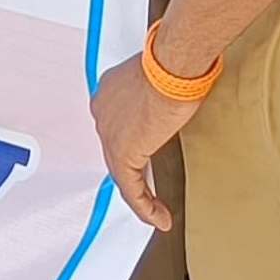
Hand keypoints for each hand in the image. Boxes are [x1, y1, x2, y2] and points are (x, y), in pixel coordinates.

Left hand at [91, 53, 196, 228]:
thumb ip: (161, 88)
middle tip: (153, 193)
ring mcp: (109, 133)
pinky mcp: (123, 152)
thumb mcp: (166, 75)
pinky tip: (160, 218)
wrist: (174, 64)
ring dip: (141, 197)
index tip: (149, 154)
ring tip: (159, 213)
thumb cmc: (177, 61)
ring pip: (122, 173)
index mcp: (109, 91)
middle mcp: (102, 112)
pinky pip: (131, 189)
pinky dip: (145, 206)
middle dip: (135, 173)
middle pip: (117, 151)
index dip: (134, 144)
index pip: (118, 126)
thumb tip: (178, 92)